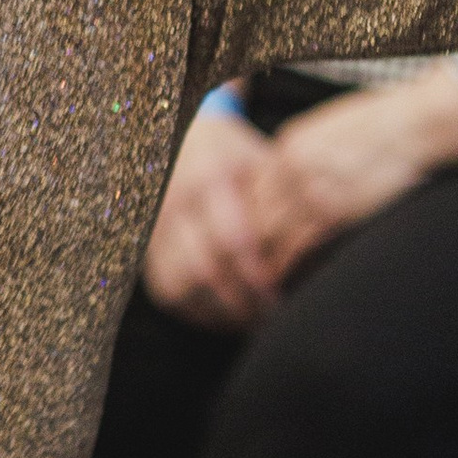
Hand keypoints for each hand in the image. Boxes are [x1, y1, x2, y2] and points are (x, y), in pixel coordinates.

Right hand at [141, 104, 284, 327]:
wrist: (180, 137)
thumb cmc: (232, 153)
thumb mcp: (260, 161)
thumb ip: (282, 201)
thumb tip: (314, 250)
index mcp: (211, 178)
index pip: (234, 241)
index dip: (259, 278)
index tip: (282, 297)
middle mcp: (175, 202)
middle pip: (205, 271)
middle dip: (241, 302)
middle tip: (272, 318)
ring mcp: (153, 225)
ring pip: (180, 287)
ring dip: (217, 313)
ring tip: (250, 321)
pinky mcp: (143, 245)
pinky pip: (166, 292)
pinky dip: (196, 312)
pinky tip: (225, 315)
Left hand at [247, 71, 457, 280]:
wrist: (417, 126)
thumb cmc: (385, 125)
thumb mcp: (331, 128)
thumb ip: (307, 154)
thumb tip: (296, 179)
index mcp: (289, 145)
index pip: (252, 188)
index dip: (249, 217)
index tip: (253, 237)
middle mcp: (292, 167)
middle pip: (254, 212)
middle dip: (251, 241)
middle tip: (249, 266)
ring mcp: (311, 190)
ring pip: (270, 233)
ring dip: (264, 259)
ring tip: (263, 281)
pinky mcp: (334, 212)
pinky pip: (298, 246)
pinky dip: (288, 265)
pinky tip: (286, 279)